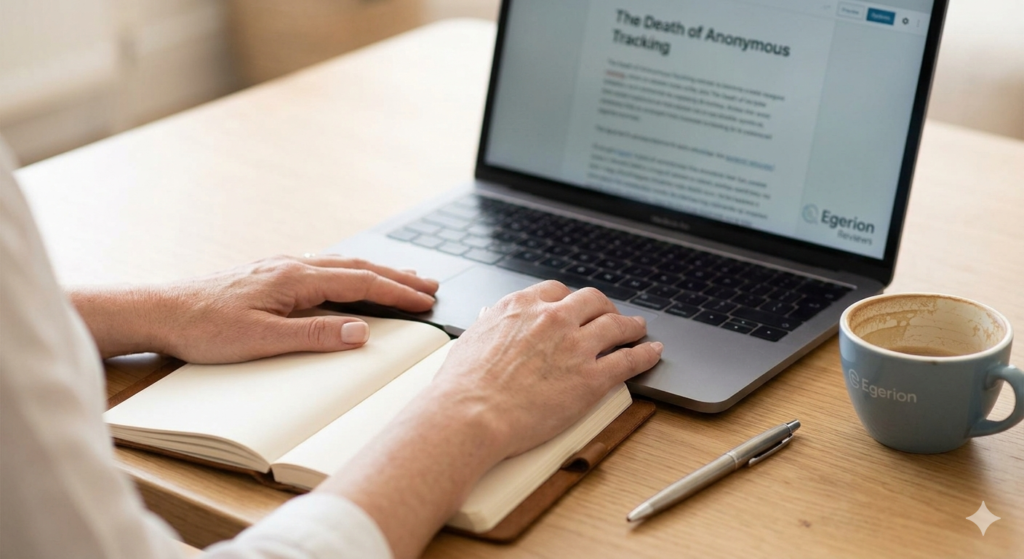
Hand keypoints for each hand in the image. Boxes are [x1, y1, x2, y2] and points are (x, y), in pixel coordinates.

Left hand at [69, 255, 437, 362]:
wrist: (161, 311)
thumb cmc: (205, 329)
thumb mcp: (262, 341)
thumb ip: (315, 335)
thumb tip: (363, 332)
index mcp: (296, 279)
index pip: (361, 283)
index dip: (398, 292)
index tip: (427, 301)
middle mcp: (292, 266)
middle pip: (358, 267)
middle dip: (398, 276)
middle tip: (431, 285)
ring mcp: (281, 267)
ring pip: (342, 265)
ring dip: (377, 271)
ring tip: (404, 277)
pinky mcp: (270, 274)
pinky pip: (323, 267)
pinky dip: (350, 271)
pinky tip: (351, 276)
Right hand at [323, 280, 660, 558]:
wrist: (468, 416)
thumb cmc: (461, 388)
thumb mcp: (471, 340)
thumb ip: (489, 327)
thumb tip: (489, 321)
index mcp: (520, 307)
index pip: (556, 291)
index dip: (570, 300)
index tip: (575, 307)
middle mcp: (552, 319)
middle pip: (592, 300)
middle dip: (603, 307)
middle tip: (609, 316)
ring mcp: (575, 346)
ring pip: (616, 325)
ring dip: (631, 326)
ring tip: (638, 330)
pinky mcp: (592, 378)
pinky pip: (629, 359)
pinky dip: (645, 353)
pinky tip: (652, 352)